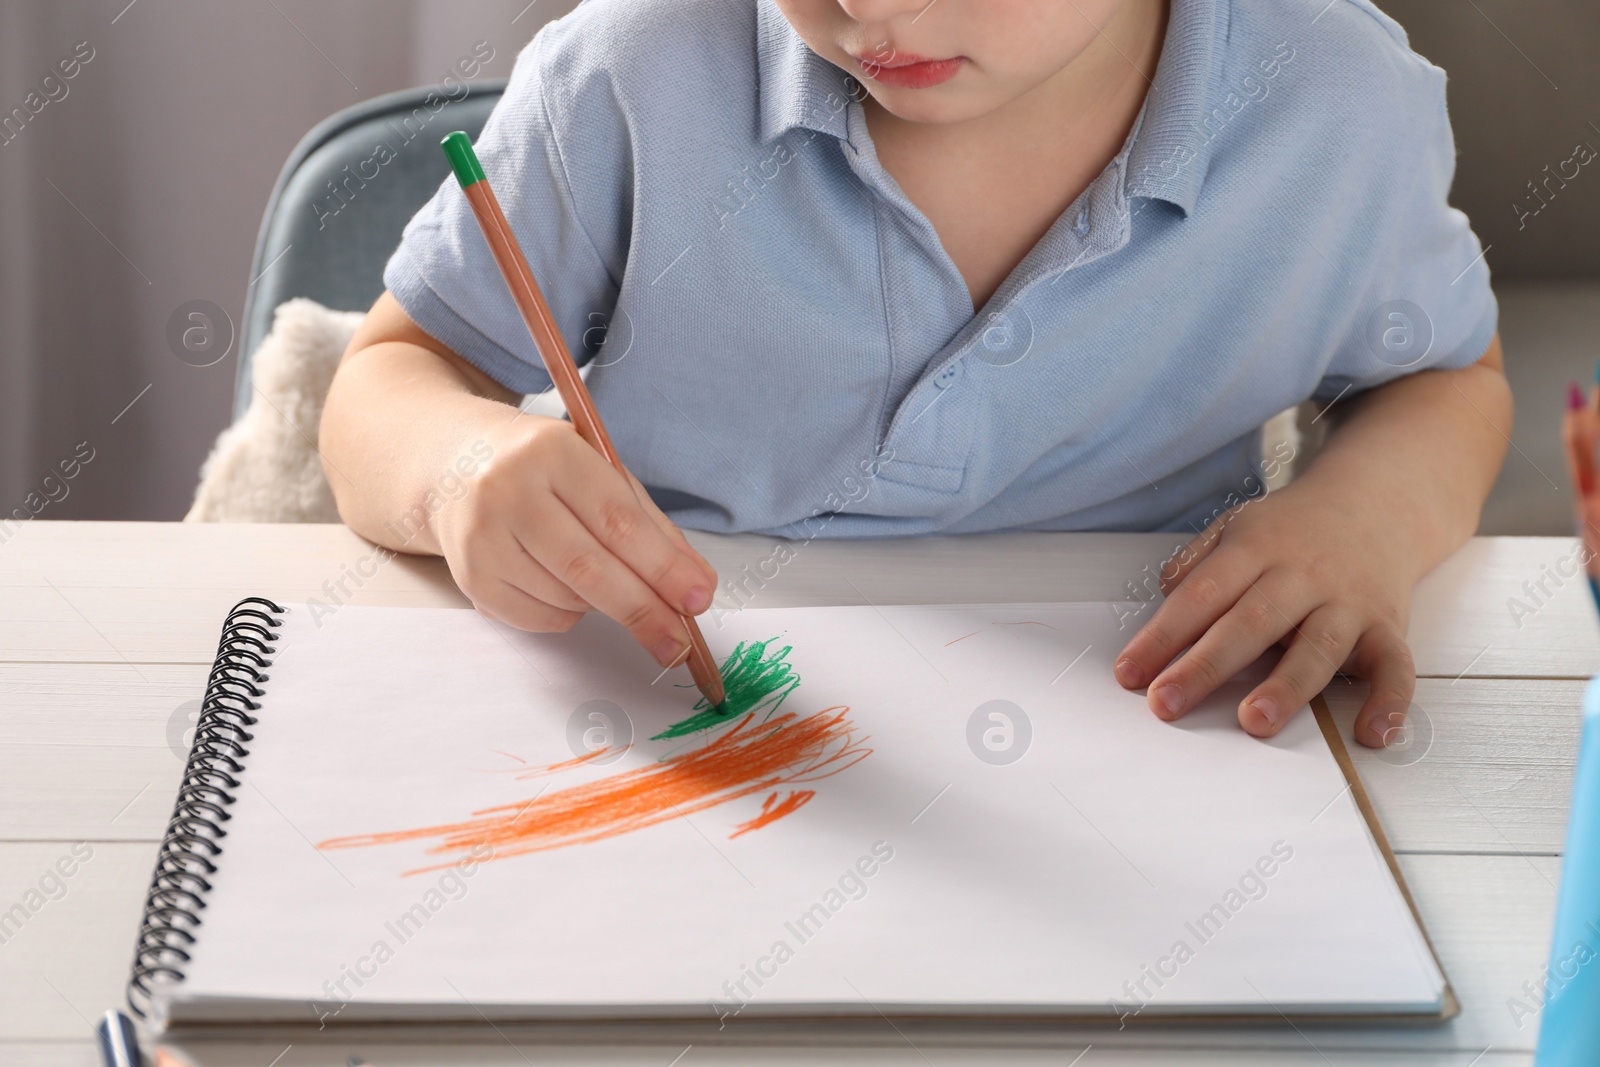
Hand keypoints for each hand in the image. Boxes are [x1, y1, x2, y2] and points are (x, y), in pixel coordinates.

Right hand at [431, 414, 718, 666]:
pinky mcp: (471, 576)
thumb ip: (651, 527)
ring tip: (604, 577)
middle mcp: (508, 491)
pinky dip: (569, 614)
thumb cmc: (545, 469)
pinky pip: (540, 618)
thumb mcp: (600, 474)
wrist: (456, 464)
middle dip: (644, 611)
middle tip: (679, 643)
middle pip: (588, 568)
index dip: (662, 567)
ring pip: (567, 598)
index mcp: (552, 451)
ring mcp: (481, 537)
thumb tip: (695, 585)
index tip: (698, 598)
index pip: (617, 521)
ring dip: (604, 605)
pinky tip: (565, 584)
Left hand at [1112, 481, 1417, 746]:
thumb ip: (1199, 563)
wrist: (1380, 501)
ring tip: (1253, 721)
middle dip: (1205, 667)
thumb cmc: (1295, 528)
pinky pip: (1396, 667)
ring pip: (1318, 647)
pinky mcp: (1389, 627)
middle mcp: (1303, 575)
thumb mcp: (1238, 526)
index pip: (1202, 594)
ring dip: (1286, 686)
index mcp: (1257, 548)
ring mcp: (1349, 602)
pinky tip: (1369, 735)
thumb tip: (1164, 596)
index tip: (1129, 673)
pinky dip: (1388, 702)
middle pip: (1251, 623)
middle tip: (1166, 704)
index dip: (1162, 635)